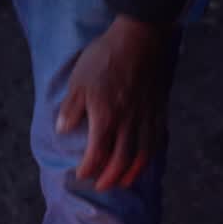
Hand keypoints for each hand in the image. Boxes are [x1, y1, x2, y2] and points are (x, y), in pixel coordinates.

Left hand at [56, 14, 172, 190]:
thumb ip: (71, 109)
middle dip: (110, 177)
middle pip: (121, 160)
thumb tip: (62, 130)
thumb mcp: (78, 81)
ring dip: (132, 172)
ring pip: (143, 154)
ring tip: (125, 182)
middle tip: (102, 186)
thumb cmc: (105, 57)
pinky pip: (158, 139)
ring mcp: (147, 116)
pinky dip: (152, 154)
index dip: (89, 168)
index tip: (82, 175)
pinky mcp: (160, 108)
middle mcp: (129, 122)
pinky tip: (147, 160)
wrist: (141, 37)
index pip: (97, 153)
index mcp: (106, 117)